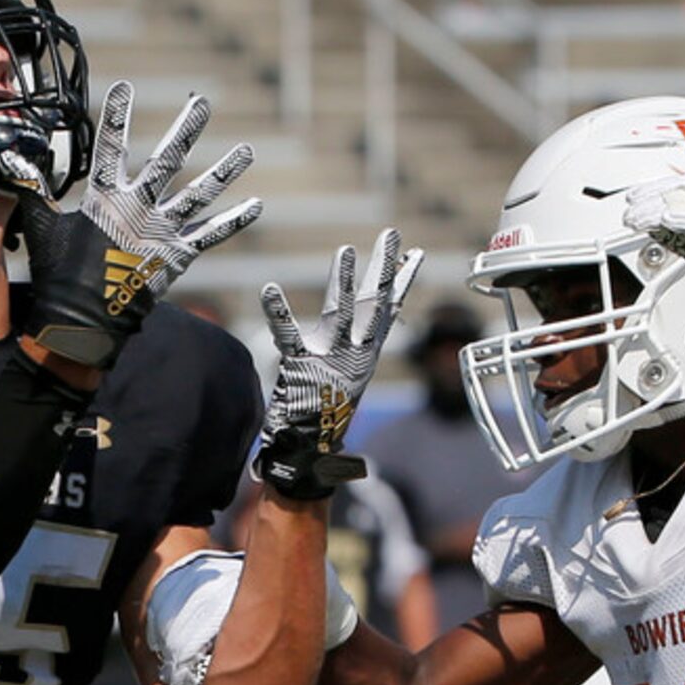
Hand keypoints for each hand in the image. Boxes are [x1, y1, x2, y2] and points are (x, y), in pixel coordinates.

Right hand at [9, 81, 259, 368]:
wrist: (83, 320)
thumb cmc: (60, 274)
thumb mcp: (43, 226)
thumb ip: (33, 189)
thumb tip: (10, 159)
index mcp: (105, 198)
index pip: (110, 147)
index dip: (115, 116)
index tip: (124, 86)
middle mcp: (139, 208)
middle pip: (167, 160)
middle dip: (186, 129)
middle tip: (203, 102)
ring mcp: (162, 231)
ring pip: (199, 193)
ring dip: (224, 171)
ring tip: (246, 151)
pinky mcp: (178, 255)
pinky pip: (211, 235)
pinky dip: (233, 221)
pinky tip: (255, 205)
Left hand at [253, 228, 422, 498]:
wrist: (310, 450)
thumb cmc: (323, 410)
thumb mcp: (346, 375)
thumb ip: (355, 347)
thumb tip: (363, 334)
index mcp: (364, 353)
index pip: (388, 310)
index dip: (402, 281)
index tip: (416, 254)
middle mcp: (353, 353)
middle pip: (373, 303)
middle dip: (384, 268)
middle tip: (392, 234)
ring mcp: (329, 358)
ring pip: (340, 312)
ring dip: (343, 281)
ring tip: (345, 250)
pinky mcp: (300, 366)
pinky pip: (286, 334)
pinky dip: (278, 312)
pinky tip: (269, 288)